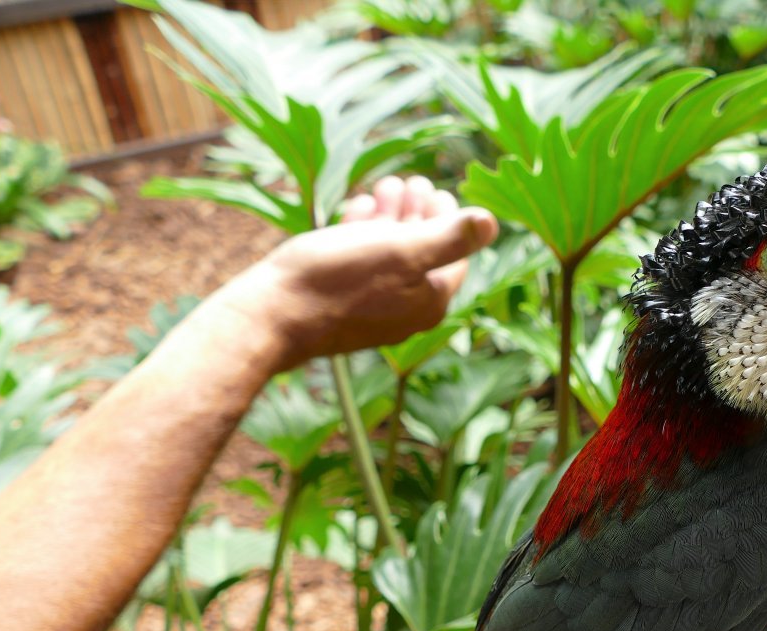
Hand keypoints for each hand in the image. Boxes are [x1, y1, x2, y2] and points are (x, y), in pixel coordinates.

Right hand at [222, 175, 498, 369]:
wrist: (273, 314)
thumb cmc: (339, 280)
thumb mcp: (402, 250)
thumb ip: (450, 237)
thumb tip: (492, 221)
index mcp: (429, 302)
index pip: (455, 257)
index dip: (452, 221)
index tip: (440, 191)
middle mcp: (405, 311)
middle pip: (422, 254)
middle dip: (419, 213)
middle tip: (414, 180)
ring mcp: (371, 309)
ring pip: (389, 255)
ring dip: (390, 217)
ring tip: (386, 185)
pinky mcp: (340, 302)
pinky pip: (361, 265)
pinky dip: (363, 234)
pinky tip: (359, 208)